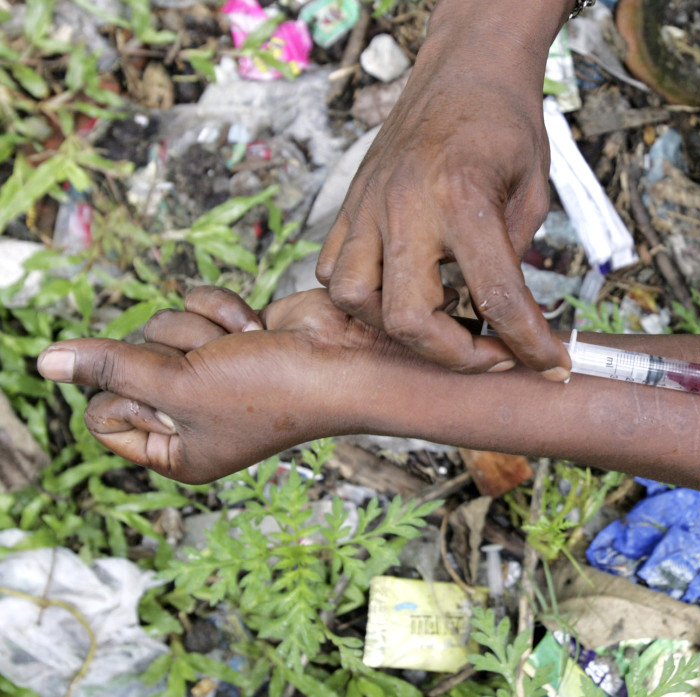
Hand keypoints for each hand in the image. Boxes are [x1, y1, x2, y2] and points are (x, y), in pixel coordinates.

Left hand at [36, 288, 393, 483]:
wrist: (344, 360)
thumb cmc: (273, 392)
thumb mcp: (180, 385)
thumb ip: (111, 367)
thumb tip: (44, 361)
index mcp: (175, 450)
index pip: (103, 413)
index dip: (127, 392)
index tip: (175, 392)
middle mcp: (189, 413)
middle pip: (128, 362)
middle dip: (174, 354)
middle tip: (218, 369)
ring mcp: (210, 371)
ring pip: (161, 326)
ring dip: (203, 330)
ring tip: (245, 348)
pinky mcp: (229, 334)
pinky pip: (194, 303)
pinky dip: (224, 310)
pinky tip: (257, 328)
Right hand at [315, 1, 570, 380]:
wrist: (464, 70)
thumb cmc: (504, 125)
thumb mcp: (533, 192)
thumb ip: (515, 257)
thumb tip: (505, 318)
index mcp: (463, 198)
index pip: (497, 297)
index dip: (529, 343)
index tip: (548, 364)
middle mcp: (406, 205)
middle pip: (406, 317)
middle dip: (453, 354)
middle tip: (489, 350)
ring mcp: (369, 204)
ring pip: (352, 297)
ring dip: (394, 326)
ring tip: (437, 318)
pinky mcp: (351, 203)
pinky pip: (332, 267)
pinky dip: (362, 294)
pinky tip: (400, 288)